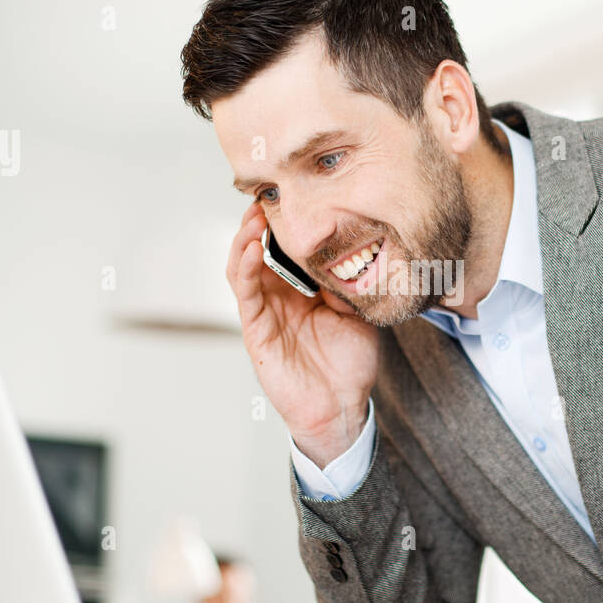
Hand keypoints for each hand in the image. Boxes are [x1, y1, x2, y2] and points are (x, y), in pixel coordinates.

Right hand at [226, 202, 379, 463]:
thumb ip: (349, 282)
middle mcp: (278, 297)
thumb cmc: (349, 364)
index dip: (285, 223)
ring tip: (254, 215)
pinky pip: (245, 295)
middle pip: (260, 251)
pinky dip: (244, 268)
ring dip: (246, 239)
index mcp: (301, 291)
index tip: (294, 194)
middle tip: (269, 195)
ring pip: (244, 267)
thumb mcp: (357, 312)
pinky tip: (251, 248)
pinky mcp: (256, 332)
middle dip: (260, 222)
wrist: (342, 408)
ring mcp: (264, 313)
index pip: (286, 249)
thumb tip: (351, 246)